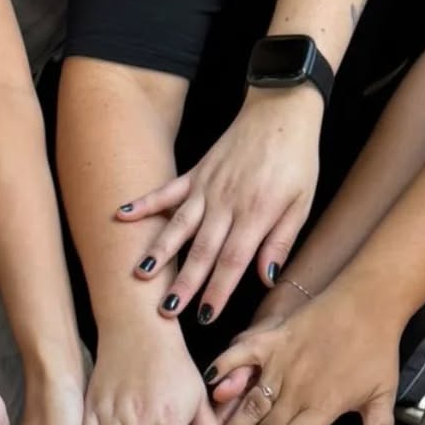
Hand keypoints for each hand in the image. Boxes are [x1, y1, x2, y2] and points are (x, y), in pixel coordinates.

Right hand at [119, 88, 322, 325]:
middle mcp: (226, 203)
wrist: (282, 108)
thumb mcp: (302, 202)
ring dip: (159, 252)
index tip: (205, 316)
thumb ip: (281, 241)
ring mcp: (206, 187)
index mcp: (255, 213)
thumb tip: (266, 279)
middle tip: (166, 311)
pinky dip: (143, 204)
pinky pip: (166, 191)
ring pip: (179, 226)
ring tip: (140, 275)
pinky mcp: (195, 173)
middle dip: (184, 283)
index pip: (233, 260)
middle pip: (202, 250)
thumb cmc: (297, 160)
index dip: (218, 290)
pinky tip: (121, 217)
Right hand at [208, 269, 403, 424]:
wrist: (371, 299)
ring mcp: (281, 363)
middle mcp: (297, 390)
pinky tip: (208, 387)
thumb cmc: (377, 346)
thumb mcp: (384, 391)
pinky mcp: (272, 339)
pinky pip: (241, 355)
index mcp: (321, 408)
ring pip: (247, 404)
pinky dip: (224, 368)